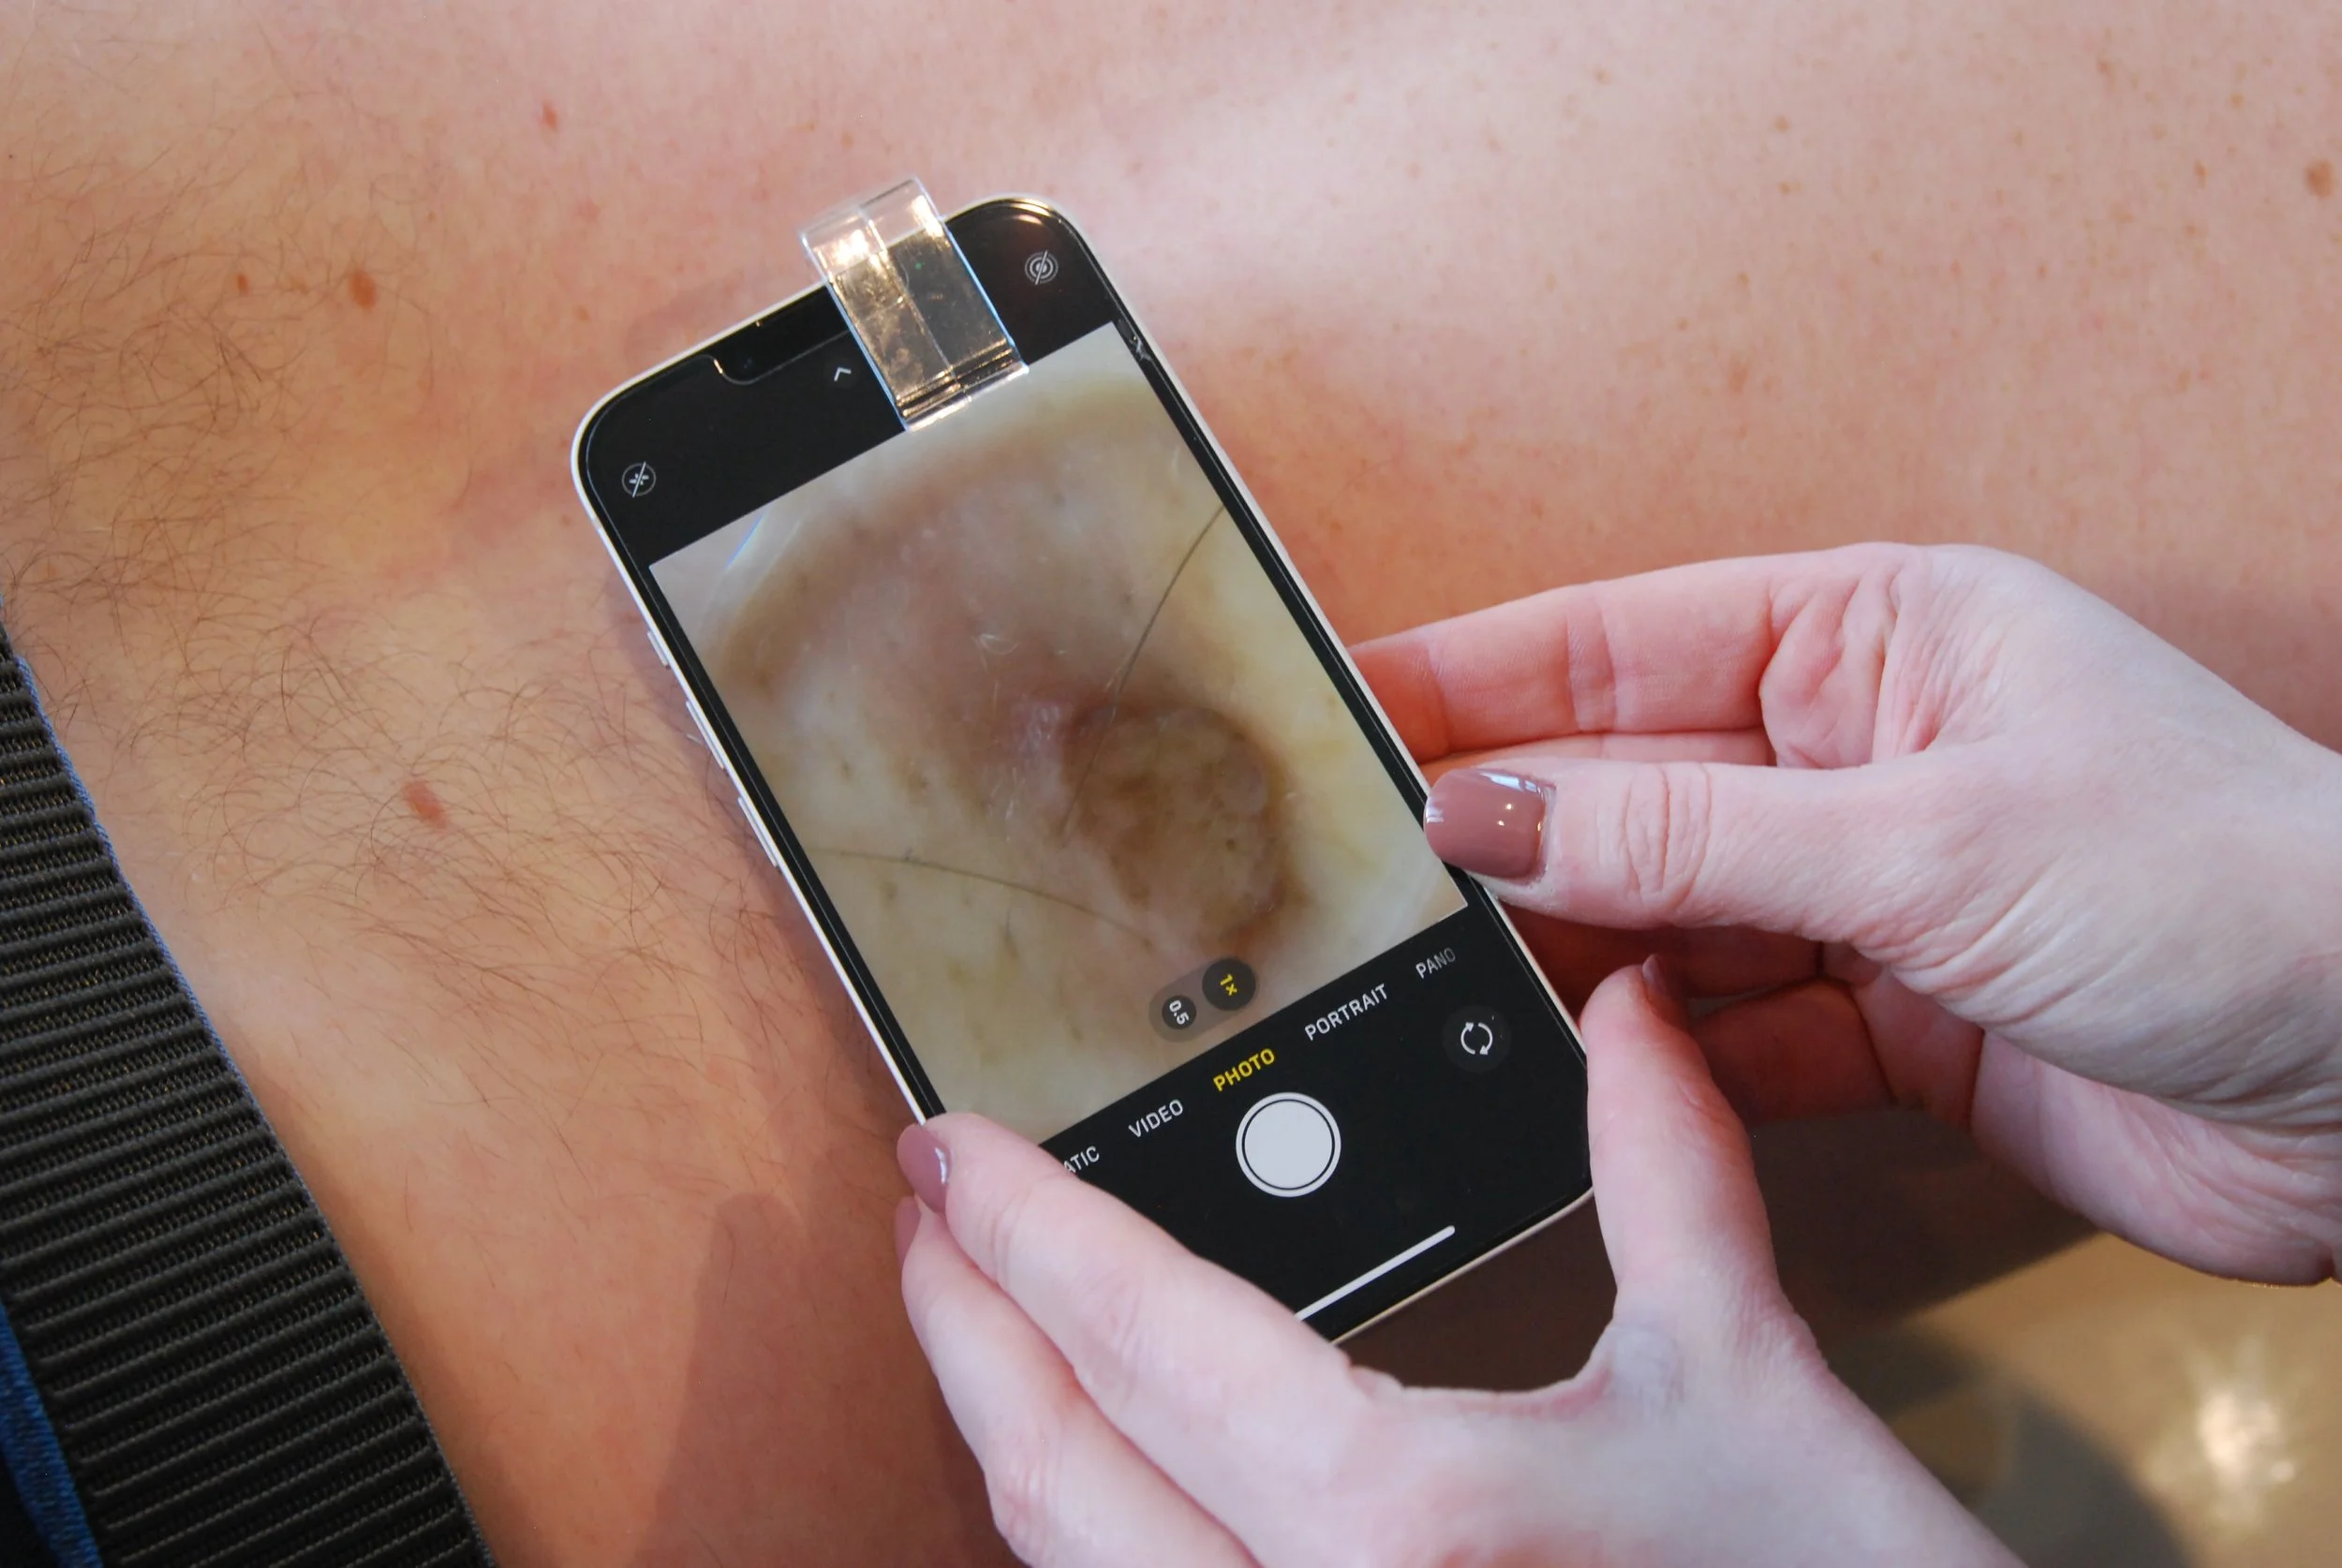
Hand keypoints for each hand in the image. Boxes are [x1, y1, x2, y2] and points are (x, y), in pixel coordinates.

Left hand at [895, 962, 2011, 1567]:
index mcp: (1397, 1523)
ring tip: (991, 1327)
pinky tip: (1112, 1479)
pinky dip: (1093, 1542)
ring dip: (1016, 1436)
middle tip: (927, 1218)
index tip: (950, 1148)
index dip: (1024, 1226)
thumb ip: (1668, 1175)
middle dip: (965, 1330)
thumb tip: (1628, 1014)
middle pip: (1052, 1469)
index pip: (1142, 1337)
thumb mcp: (1754, 1389)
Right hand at [1359, 543, 2341, 1282]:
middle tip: (1361, 866)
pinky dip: (1666, 1056)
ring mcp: (1867, 890)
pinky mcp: (1888, 1019)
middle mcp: (1857, 754)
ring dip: (1577, 951)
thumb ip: (1690, 832)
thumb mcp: (1929, 837)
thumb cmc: (2227, 886)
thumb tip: (1491, 812)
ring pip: (1663, 912)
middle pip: (1626, 781)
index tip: (1344, 698)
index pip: (1623, 642)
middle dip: (1508, 826)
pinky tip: (1603, 1063)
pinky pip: (1728, 1030)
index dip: (1473, 671)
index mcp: (1877, 638)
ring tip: (1453, 977)